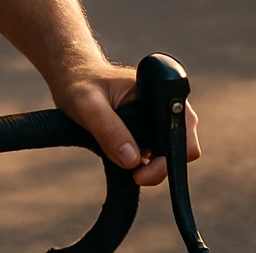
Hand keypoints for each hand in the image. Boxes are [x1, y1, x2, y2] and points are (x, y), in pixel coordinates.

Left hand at [53, 60, 201, 186]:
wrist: (72, 81)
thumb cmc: (79, 84)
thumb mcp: (87, 104)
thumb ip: (109, 128)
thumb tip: (132, 160)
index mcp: (161, 92)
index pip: (183, 129)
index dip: (170, 155)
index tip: (142, 171)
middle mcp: (165, 106)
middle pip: (180, 147)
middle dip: (158, 167)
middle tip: (132, 175)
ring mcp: (158, 121)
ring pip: (167, 156)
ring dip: (148, 168)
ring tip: (119, 162)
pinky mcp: (148, 133)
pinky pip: (154, 158)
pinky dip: (140, 166)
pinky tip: (120, 160)